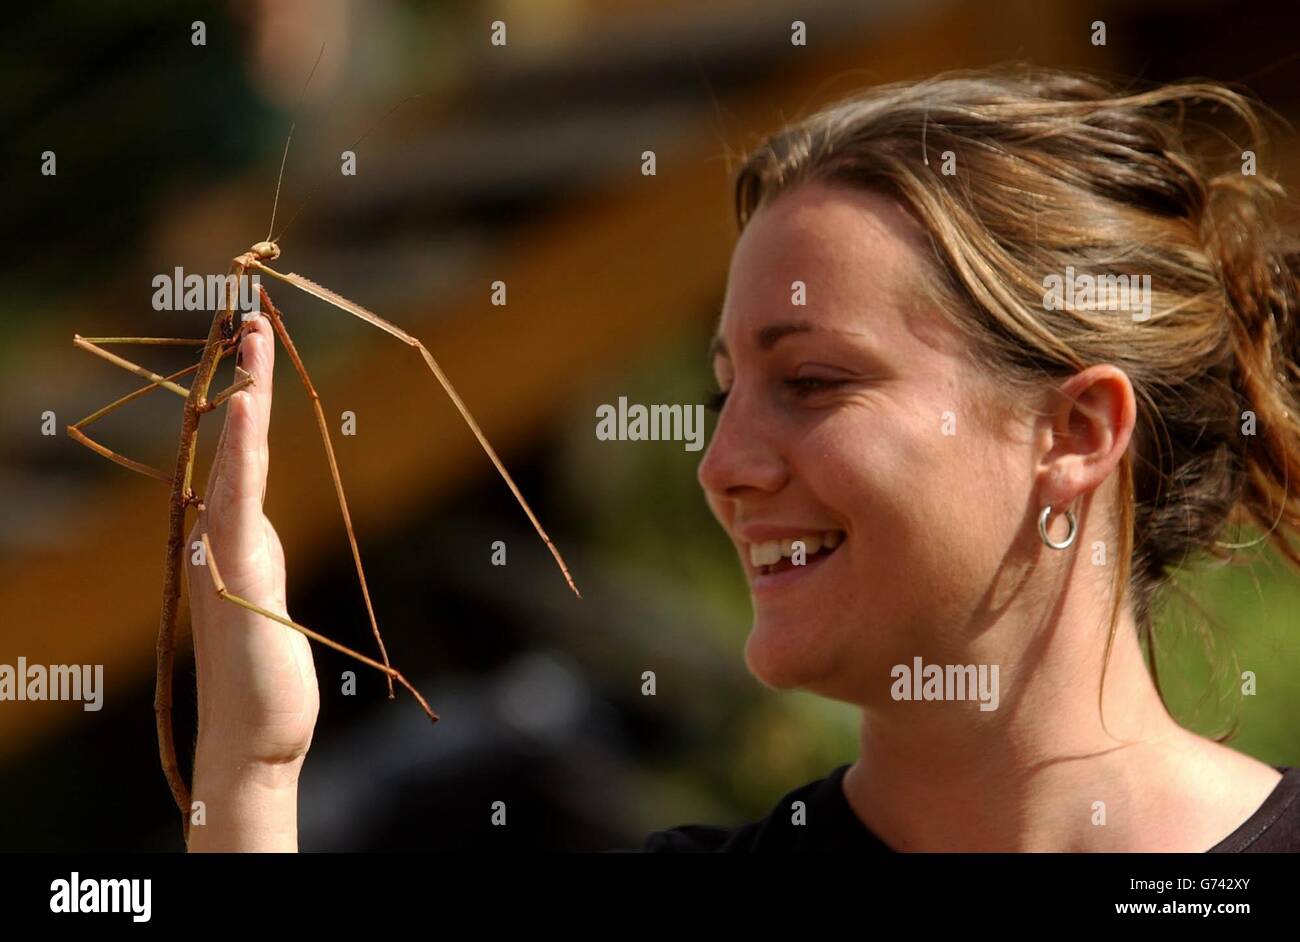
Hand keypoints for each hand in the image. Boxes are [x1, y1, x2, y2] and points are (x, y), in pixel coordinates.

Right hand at [186, 313, 318, 768]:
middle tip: (249, 314)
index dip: (248, 398)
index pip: (242, 453)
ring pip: (235, 458)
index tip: (256, 345)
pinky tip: (247, 408)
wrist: (254, 734)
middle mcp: (220, 534)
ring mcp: (225, 551)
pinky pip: (240, 499)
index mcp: (232, 535)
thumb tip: (247, 520)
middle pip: (235, 442)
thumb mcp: (262, 596)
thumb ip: (253, 553)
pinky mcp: (239, 574)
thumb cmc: (263, 673)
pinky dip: (242, 449)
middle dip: (245, 378)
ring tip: (249, 337)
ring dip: (245, 396)